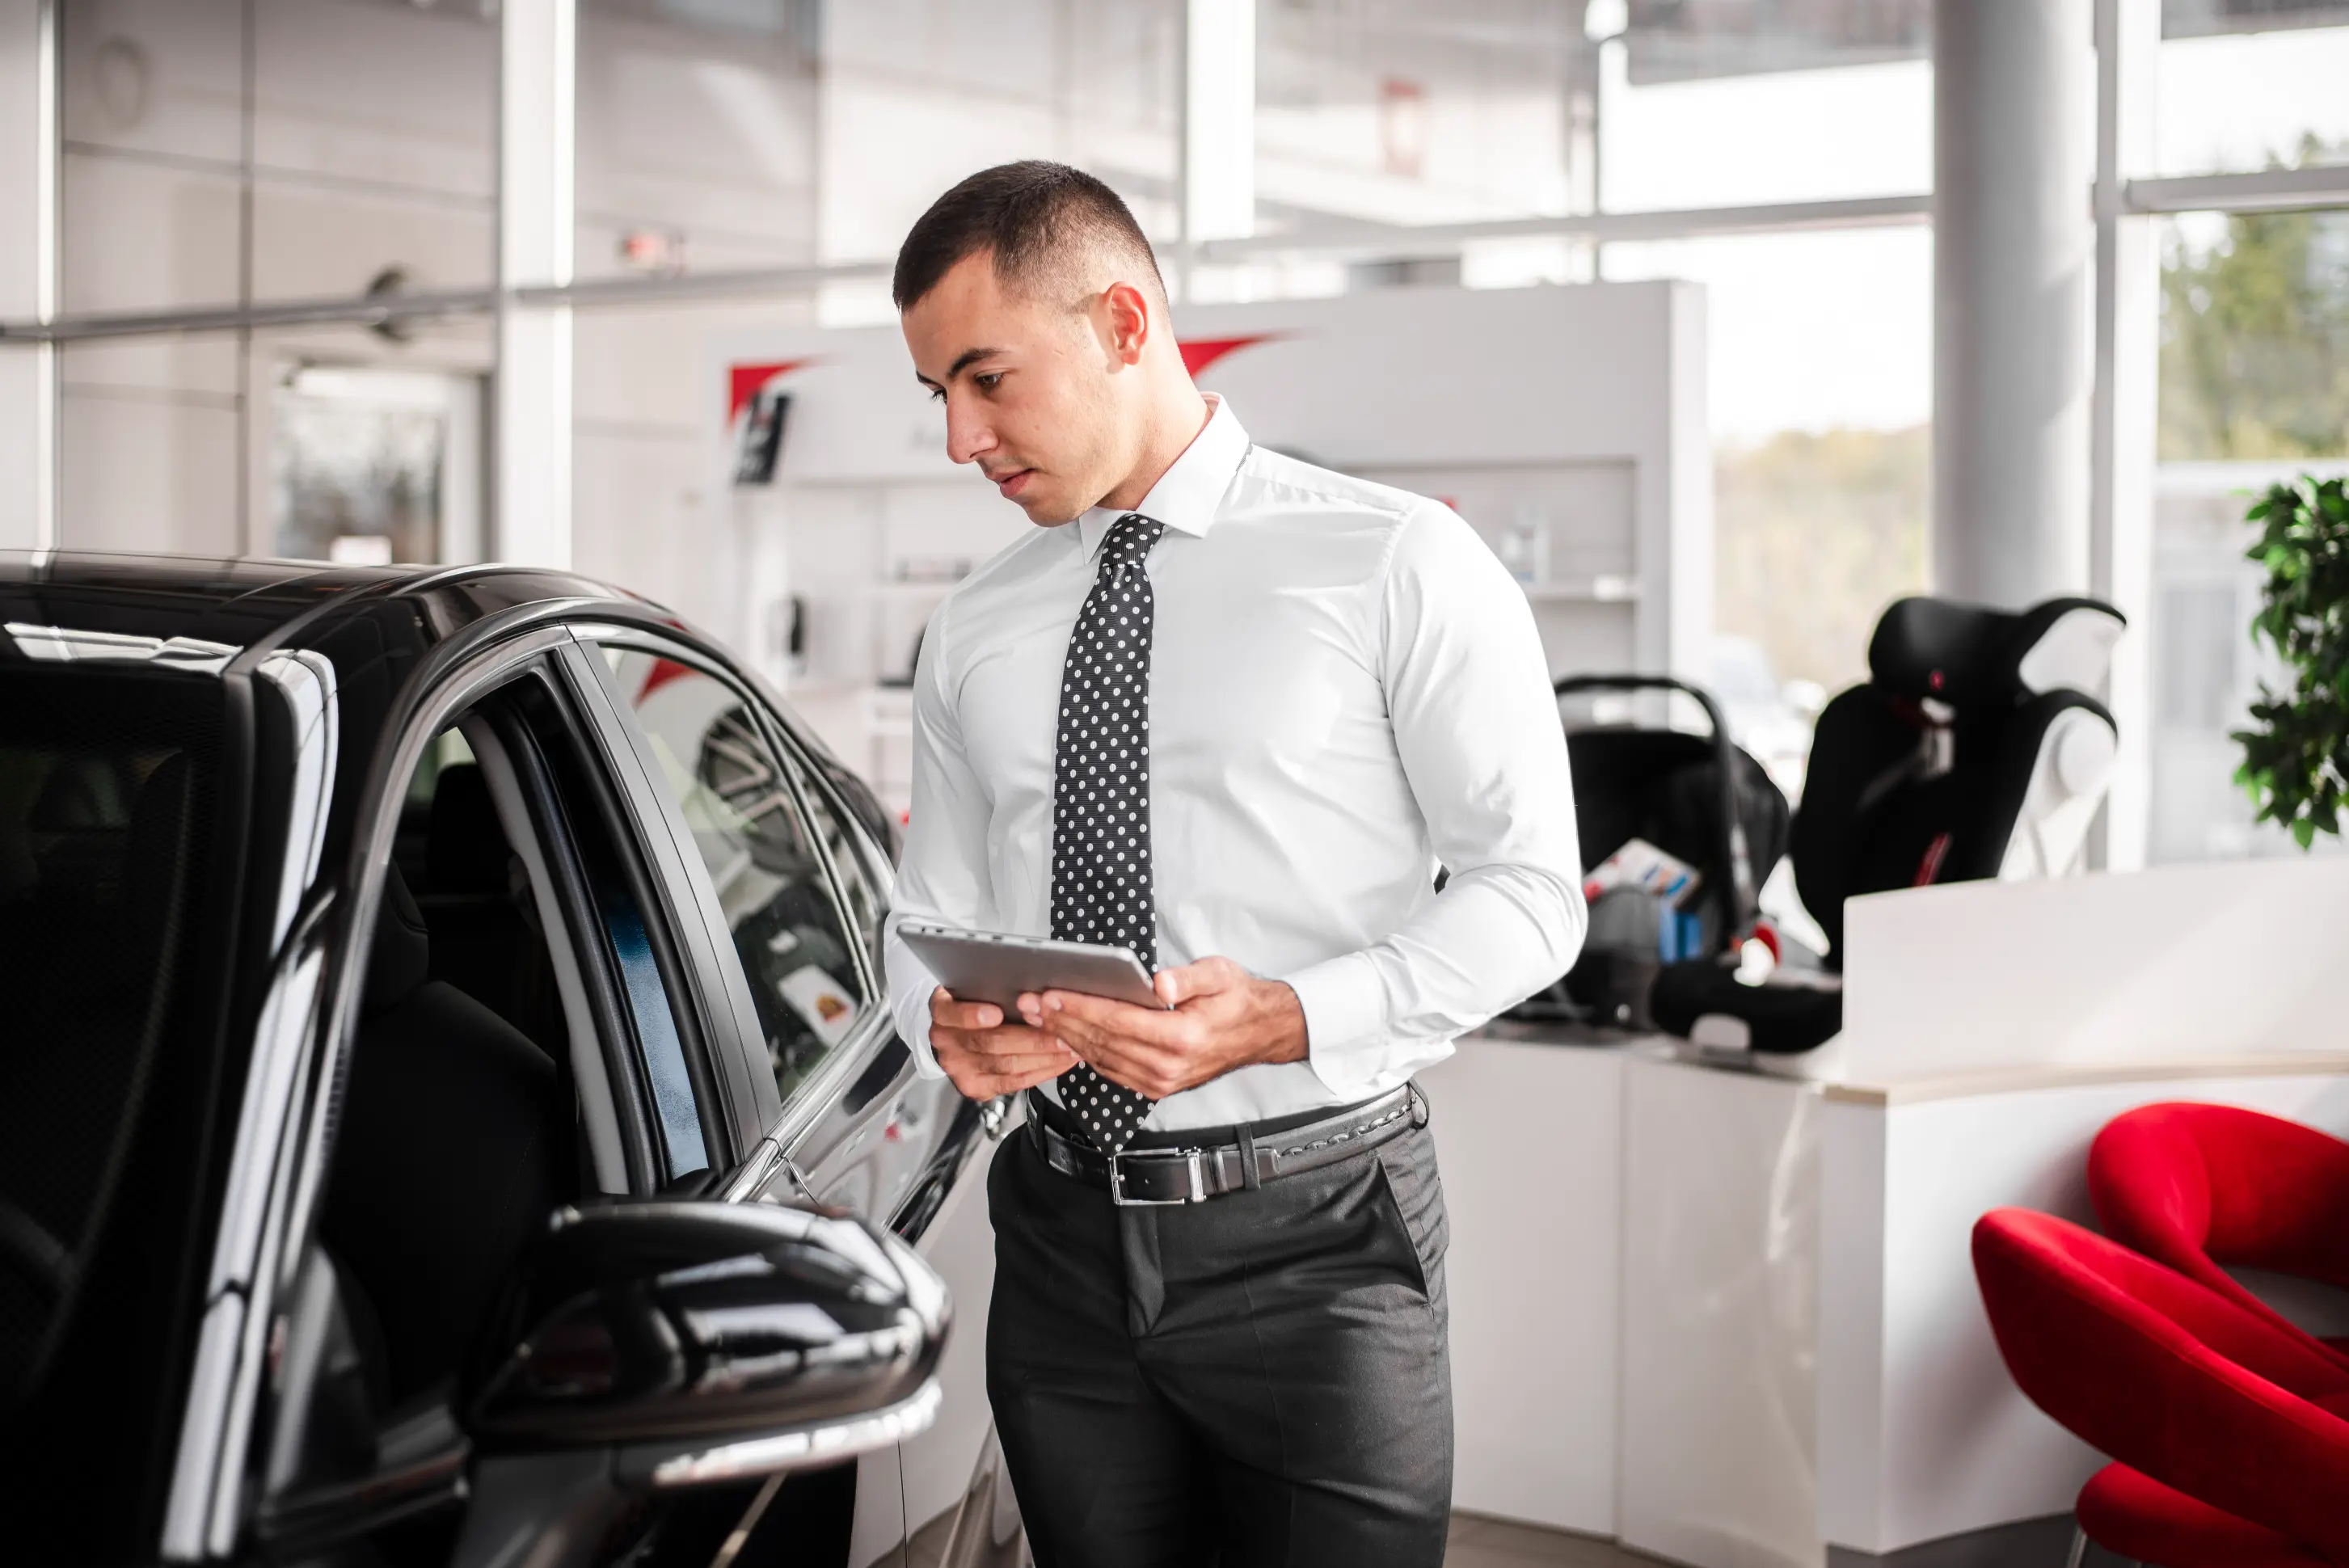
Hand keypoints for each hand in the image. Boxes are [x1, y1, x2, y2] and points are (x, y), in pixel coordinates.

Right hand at [928, 988, 1078, 1101]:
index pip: (953, 1013)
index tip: (996, 1013)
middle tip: (1060, 1032)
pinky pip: (1012, 1083)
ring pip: (1006, 1065)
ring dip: (1043, 1057)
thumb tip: (1031, 991)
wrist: (953, 1036)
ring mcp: (959, 1069)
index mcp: (942, 1013)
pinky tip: (1059, 1063)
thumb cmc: (971, 1006)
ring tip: (1068, 1047)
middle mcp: (946, 1043)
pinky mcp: (974, 1087)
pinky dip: (1041, 1072)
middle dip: (1031, 1039)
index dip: (974, 1015)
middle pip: (989, 1043)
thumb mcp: (971, 991)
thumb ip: (991, 990)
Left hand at [1018, 957, 1307, 1101]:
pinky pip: (1110, 1069)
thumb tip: (1160, 983)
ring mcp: (1160, 1081)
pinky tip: (1066, 1036)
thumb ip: (1189, 978)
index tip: (1051, 994)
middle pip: (1101, 1041)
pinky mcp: (1156, 1087)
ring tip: (1039, 1017)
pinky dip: (1084, 1052)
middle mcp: (1167, 1066)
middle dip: (1061, 1020)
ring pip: (1100, 1058)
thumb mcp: (1220, 975)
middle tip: (1029, 1003)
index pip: (1117, 1020)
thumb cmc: (1236, 999)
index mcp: (1181, 1038)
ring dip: (1066, 1036)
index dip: (1080, 1006)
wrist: (1259, 1033)